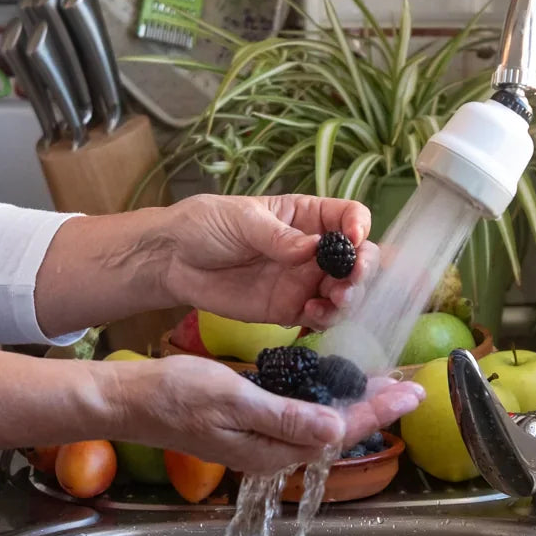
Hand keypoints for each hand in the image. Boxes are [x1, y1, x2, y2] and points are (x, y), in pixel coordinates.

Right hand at [101, 355, 422, 473]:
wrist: (131, 400)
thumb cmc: (176, 395)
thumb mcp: (234, 399)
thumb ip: (285, 418)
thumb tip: (336, 432)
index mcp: (272, 448)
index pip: (339, 430)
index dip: (378, 411)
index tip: (409, 393)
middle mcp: (272, 450)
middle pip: (338, 430)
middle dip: (377, 408)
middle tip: (411, 385)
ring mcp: (261, 440)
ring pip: (322, 425)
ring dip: (355, 405)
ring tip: (385, 385)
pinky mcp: (251, 426)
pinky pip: (301, 417)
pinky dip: (326, 400)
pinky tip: (336, 386)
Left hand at [159, 194, 377, 328]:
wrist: (173, 260)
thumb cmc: (206, 226)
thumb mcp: (242, 220)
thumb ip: (278, 237)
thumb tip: (313, 248)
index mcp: (306, 216)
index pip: (349, 216)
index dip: (359, 226)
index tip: (353, 239)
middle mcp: (313, 249)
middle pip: (357, 258)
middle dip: (362, 268)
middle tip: (350, 278)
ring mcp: (303, 281)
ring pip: (344, 291)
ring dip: (350, 297)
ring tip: (335, 300)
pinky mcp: (288, 309)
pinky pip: (319, 317)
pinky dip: (326, 318)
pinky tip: (313, 314)